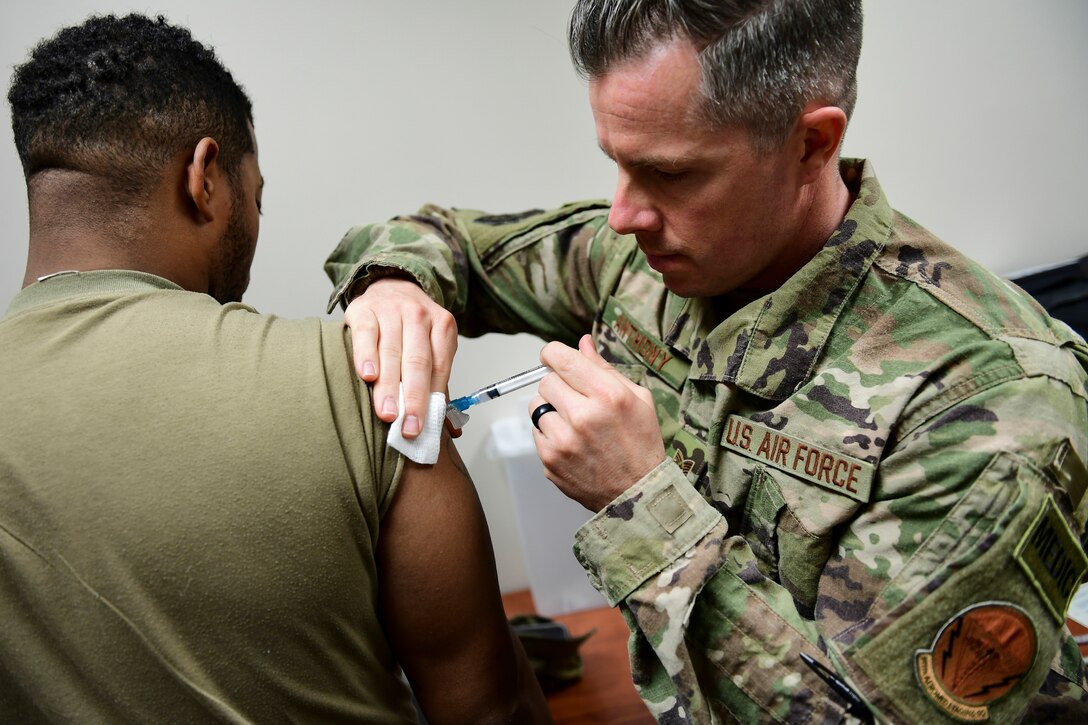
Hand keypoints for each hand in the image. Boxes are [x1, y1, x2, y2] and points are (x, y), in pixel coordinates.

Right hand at [344, 277, 457, 437]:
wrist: (391, 285)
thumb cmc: (411, 327)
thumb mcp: (432, 344)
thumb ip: (435, 379)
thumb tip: (445, 427)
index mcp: (442, 326)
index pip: (438, 367)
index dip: (431, 398)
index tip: (423, 426)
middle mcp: (419, 315)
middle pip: (417, 362)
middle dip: (412, 398)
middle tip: (407, 427)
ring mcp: (392, 310)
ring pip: (392, 352)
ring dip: (388, 386)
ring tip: (387, 413)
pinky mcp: (365, 309)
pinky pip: (367, 334)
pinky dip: (367, 356)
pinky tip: (367, 376)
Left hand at [530, 334, 665, 511]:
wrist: (638, 494)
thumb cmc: (641, 444)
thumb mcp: (638, 399)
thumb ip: (605, 368)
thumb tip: (582, 342)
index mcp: (607, 395)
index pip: (560, 358)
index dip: (553, 354)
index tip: (554, 358)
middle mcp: (582, 416)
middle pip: (546, 380)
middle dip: (558, 385)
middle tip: (575, 399)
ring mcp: (563, 440)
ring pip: (536, 406)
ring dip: (551, 409)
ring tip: (573, 422)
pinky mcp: (550, 460)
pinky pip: (536, 431)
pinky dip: (549, 433)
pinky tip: (571, 442)